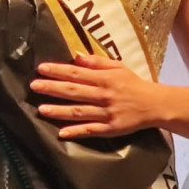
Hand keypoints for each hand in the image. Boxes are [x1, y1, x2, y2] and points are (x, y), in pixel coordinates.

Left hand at [30, 52, 160, 139]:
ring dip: (59, 111)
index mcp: (105, 78)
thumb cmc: (133, 84)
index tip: (41, 69)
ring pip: (79, 112)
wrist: (154, 104)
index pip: (77, 73)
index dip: (58, 71)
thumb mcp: (117, 67)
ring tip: (41, 109)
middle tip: (34, 86)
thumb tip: (75, 56)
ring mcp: (106, 113)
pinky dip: (76, 131)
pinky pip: (91, 130)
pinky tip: (61, 132)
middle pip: (74, 91)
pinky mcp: (110, 129)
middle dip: (53, 88)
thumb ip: (97, 62)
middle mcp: (104, 95)